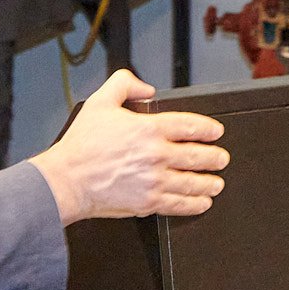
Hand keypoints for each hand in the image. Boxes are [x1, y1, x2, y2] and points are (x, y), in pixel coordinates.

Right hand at [30, 70, 228, 223]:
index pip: (190, 126)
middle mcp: (156, 155)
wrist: (67, 180)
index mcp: (148, 129)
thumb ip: (124, 85)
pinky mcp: (148, 203)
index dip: (208, 129)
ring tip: (217, 182)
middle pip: (198, 156)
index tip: (216, 132)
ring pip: (194, 182)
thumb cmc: (81, 146)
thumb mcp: (99, 102)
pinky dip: (195, 204)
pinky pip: (180, 204)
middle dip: (215, 158)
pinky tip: (202, 202)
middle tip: (221, 158)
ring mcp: (155, 181)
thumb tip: (145, 88)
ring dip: (210, 182)